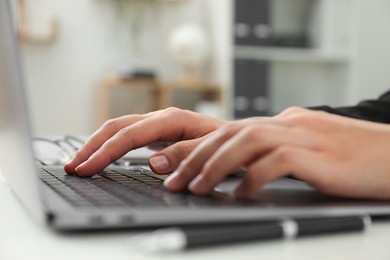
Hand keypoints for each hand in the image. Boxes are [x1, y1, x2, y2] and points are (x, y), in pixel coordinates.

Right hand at [64, 108, 225, 175]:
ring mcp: (157, 124)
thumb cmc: (227, 142)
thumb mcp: (211, 148)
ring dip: (96, 144)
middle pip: (116, 127)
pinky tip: (101, 155)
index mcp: (171, 120)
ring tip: (79, 162)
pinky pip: (126, 135)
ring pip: (117, 128)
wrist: (238, 135)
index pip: (129, 135)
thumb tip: (153, 162)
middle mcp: (160, 118)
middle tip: (73, 167)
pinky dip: (109, 145)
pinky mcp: (156, 132)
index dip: (105, 152)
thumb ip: (184, 154)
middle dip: (92, 147)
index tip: (87, 168)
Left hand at [164, 107, 389, 199]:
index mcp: (284, 122)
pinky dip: (254, 178)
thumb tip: (243, 171)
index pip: (230, 129)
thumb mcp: (307, 151)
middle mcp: (289, 123)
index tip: (172, 164)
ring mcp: (305, 136)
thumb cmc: (354, 159)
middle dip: (196, 156)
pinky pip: (276, 162)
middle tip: (174, 179)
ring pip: (246, 141)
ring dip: (216, 165)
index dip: (197, 146)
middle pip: (230, 132)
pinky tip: (242, 194)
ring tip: (196, 187)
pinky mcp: (320, 154)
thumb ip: (275, 154)